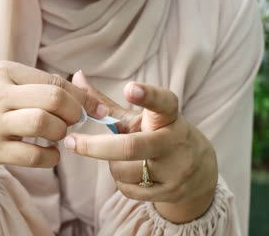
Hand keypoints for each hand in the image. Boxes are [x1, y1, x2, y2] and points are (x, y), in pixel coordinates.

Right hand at [0, 61, 106, 206]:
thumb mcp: (4, 86)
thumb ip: (40, 85)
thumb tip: (85, 87)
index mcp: (4, 72)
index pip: (54, 81)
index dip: (82, 97)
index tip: (98, 110)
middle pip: (53, 98)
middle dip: (74, 113)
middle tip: (73, 123)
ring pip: (43, 123)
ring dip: (60, 133)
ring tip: (57, 136)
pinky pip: (32, 155)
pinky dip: (50, 158)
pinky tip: (49, 155)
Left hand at [65, 71, 217, 222]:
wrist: (198, 173)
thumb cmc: (157, 135)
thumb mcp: (137, 118)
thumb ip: (106, 102)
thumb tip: (76, 77)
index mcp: (168, 117)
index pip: (163, 103)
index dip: (147, 95)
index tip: (129, 88)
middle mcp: (174, 142)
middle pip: (130, 147)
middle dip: (95, 146)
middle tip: (70, 142)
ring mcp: (174, 170)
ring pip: (124, 170)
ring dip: (111, 165)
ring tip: (120, 159)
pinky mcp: (169, 191)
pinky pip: (129, 189)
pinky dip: (120, 182)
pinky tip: (130, 175)